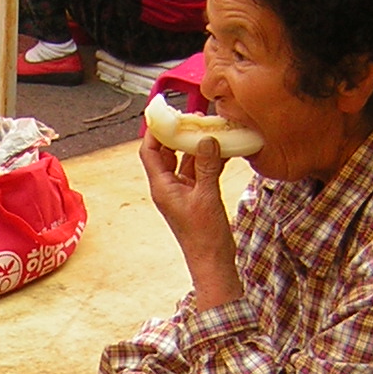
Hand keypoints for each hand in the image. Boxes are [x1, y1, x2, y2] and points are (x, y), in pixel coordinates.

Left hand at [139, 130, 242, 310]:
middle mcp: (169, 187)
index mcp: (162, 187)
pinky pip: (200, 171)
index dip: (154, 130)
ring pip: (186, 160)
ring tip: (210, 127)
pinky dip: (210, 159)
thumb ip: (207, 166)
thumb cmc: (204, 237)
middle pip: (167, 152)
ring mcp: (183, 192)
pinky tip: (223, 149)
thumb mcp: (207, 196)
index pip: (149, 151)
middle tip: (192, 115)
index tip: (163, 112)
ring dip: (197, 145)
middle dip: (178, 133)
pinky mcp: (198, 196)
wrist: (213, 262)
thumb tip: (206, 139)